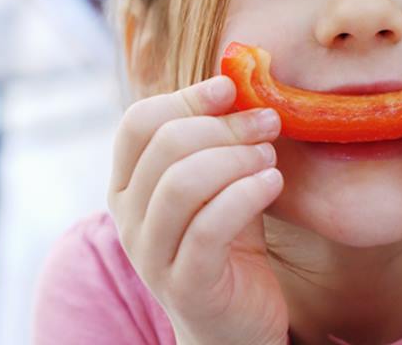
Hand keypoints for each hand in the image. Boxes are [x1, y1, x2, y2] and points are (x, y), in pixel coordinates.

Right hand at [107, 76, 288, 344]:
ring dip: (236, 158)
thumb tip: (242, 80)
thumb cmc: (228, 242)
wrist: (234, 324)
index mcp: (129, 185)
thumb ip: (218, 141)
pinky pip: (209, 227)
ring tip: (270, 157)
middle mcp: (128, 218)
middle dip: (225, 125)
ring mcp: (152, 254)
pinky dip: (246, 194)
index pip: (138, 123)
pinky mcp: (186, 284)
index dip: (186, 97)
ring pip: (183, 183)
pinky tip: (273, 184)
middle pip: (165, 146)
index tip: (232, 89)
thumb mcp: (219, 183)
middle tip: (269, 122)